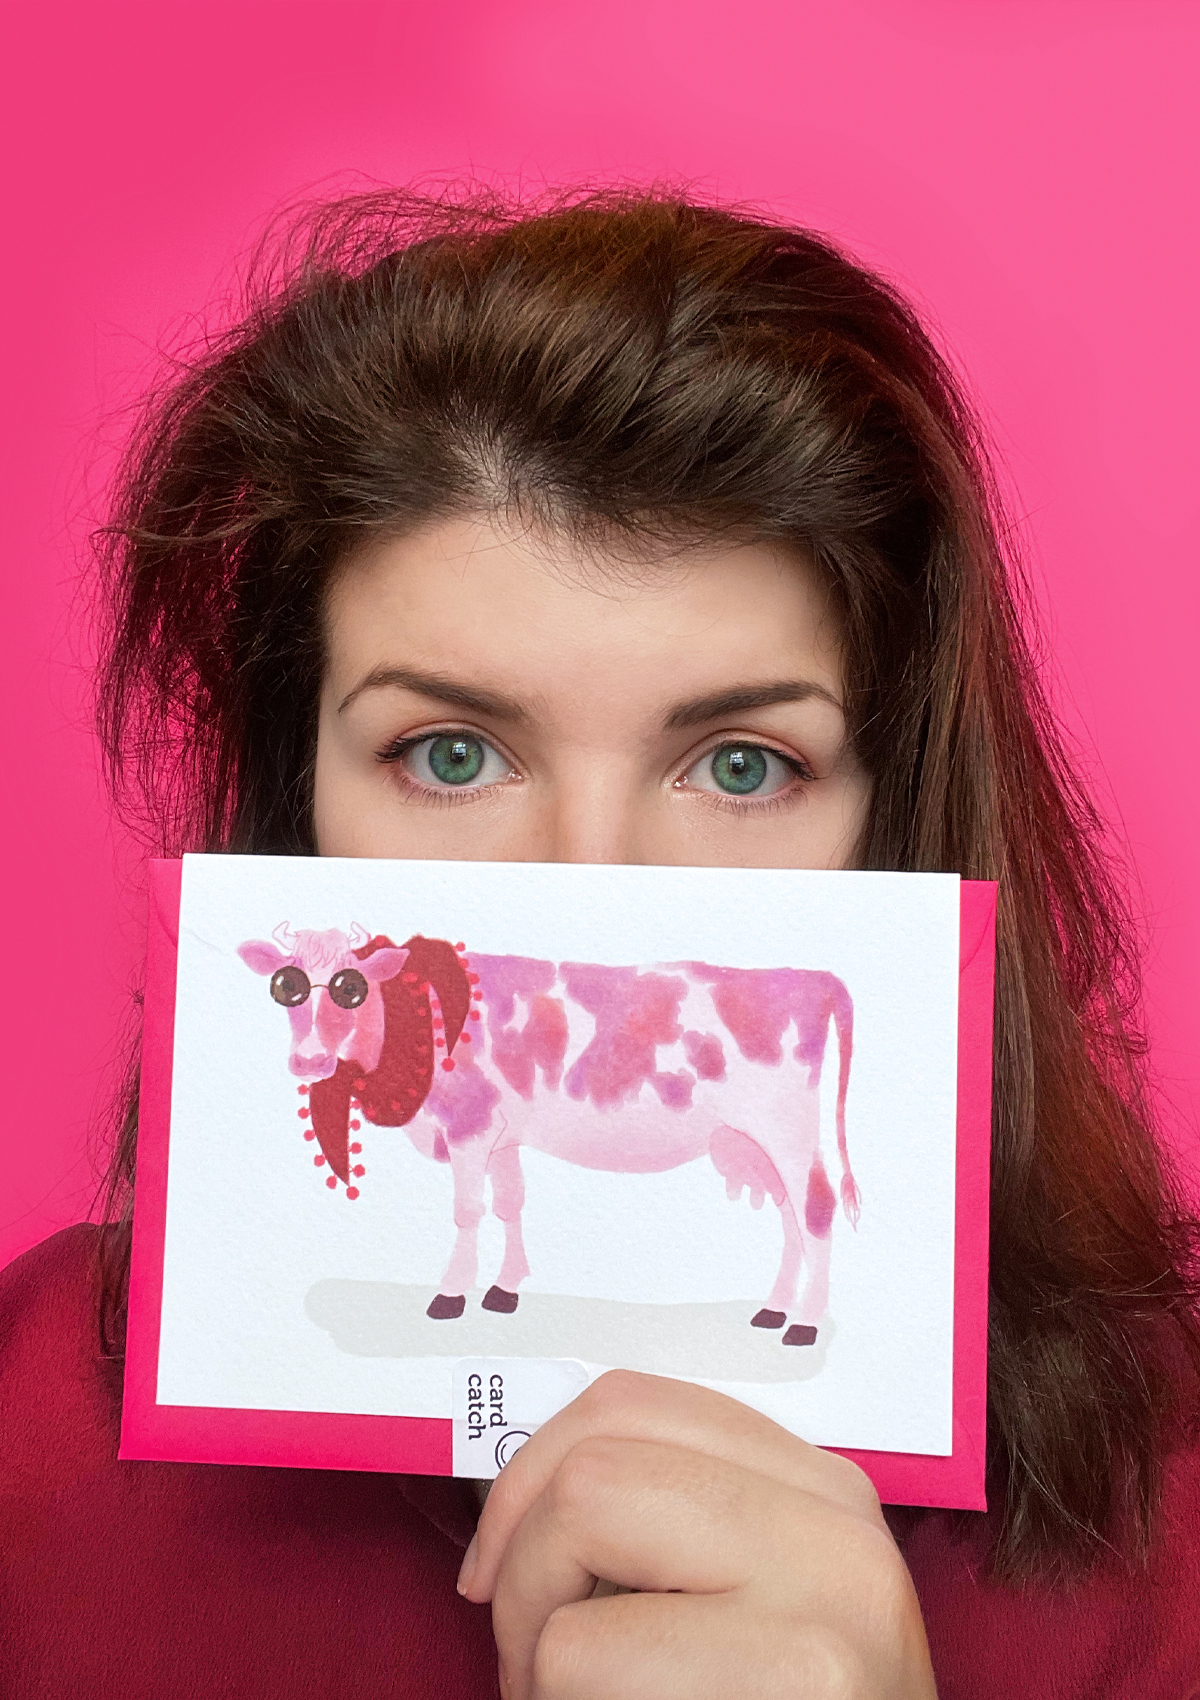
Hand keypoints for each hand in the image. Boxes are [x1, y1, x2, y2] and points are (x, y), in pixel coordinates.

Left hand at [457, 1369, 936, 1698]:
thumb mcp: (742, 1614)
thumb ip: (671, 1532)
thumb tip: (518, 1489)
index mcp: (823, 1495)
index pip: (633, 1402)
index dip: (530, 1474)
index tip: (500, 1564)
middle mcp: (838, 1529)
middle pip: (593, 1464)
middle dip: (523, 1566)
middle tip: (535, 1666)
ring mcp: (827, 1604)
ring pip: (579, 1528)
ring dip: (534, 1646)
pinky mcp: (797, 1679)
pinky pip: (581, 1659)